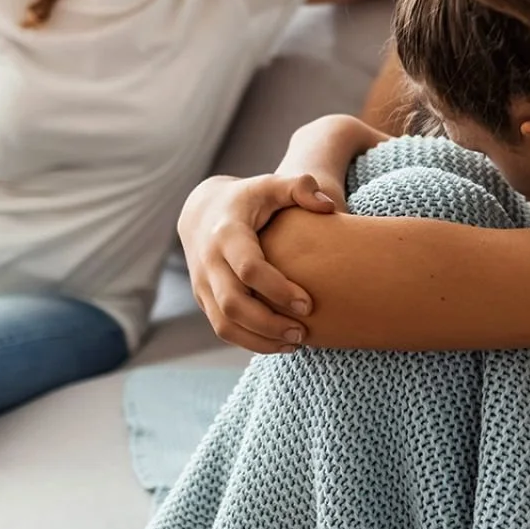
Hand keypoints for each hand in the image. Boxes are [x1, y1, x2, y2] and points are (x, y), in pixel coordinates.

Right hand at [179, 174, 337, 353]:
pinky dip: (251, 342)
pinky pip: (223, 329)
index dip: (278, 290)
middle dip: (269, 324)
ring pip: (224, 324)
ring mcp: (202, 283)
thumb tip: (328, 206)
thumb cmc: (248, 199)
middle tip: (303, 333)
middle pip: (233, 304)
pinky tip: (280, 344)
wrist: (201, 211)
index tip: (308, 304)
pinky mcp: (203, 299)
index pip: (248, 269)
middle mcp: (208, 261)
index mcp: (226, 234)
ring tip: (296, 343)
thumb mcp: (271, 185)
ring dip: (260, 341)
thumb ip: (301, 187)